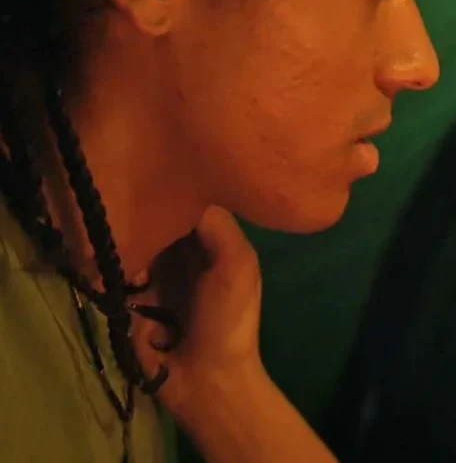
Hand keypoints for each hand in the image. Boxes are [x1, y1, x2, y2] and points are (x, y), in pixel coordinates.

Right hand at [130, 206, 267, 418]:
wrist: (207, 381)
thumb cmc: (228, 320)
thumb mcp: (237, 263)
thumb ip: (216, 224)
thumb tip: (183, 189)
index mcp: (213, 239)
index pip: (188, 198)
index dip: (172, 190)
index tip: (153, 182)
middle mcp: (183, 250)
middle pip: (154, 217)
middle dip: (143, 219)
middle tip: (135, 224)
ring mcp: (154, 273)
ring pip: (131, 241)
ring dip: (127, 246)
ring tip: (133, 259)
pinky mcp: (129, 297)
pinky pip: (113, 272)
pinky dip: (112, 272)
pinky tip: (119, 278)